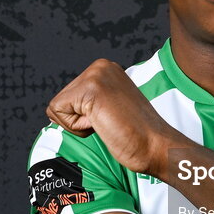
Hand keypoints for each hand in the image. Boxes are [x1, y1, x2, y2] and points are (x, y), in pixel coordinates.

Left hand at [46, 59, 183, 176]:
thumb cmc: (137, 135)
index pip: (69, 96)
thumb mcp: (111, 107)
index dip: (83, 116)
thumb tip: (65, 108)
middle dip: (79, 119)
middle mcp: (101, 66)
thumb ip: (91, 101)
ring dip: (78, 124)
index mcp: (106, 69)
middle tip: (110, 122)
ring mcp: (96, 75)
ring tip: (107, 122)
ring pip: (58, 107)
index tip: (111, 118)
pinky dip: (77, 127)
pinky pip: (59, 112)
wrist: (156, 146)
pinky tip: (102, 124)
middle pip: (61, 100)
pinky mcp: (90, 89)